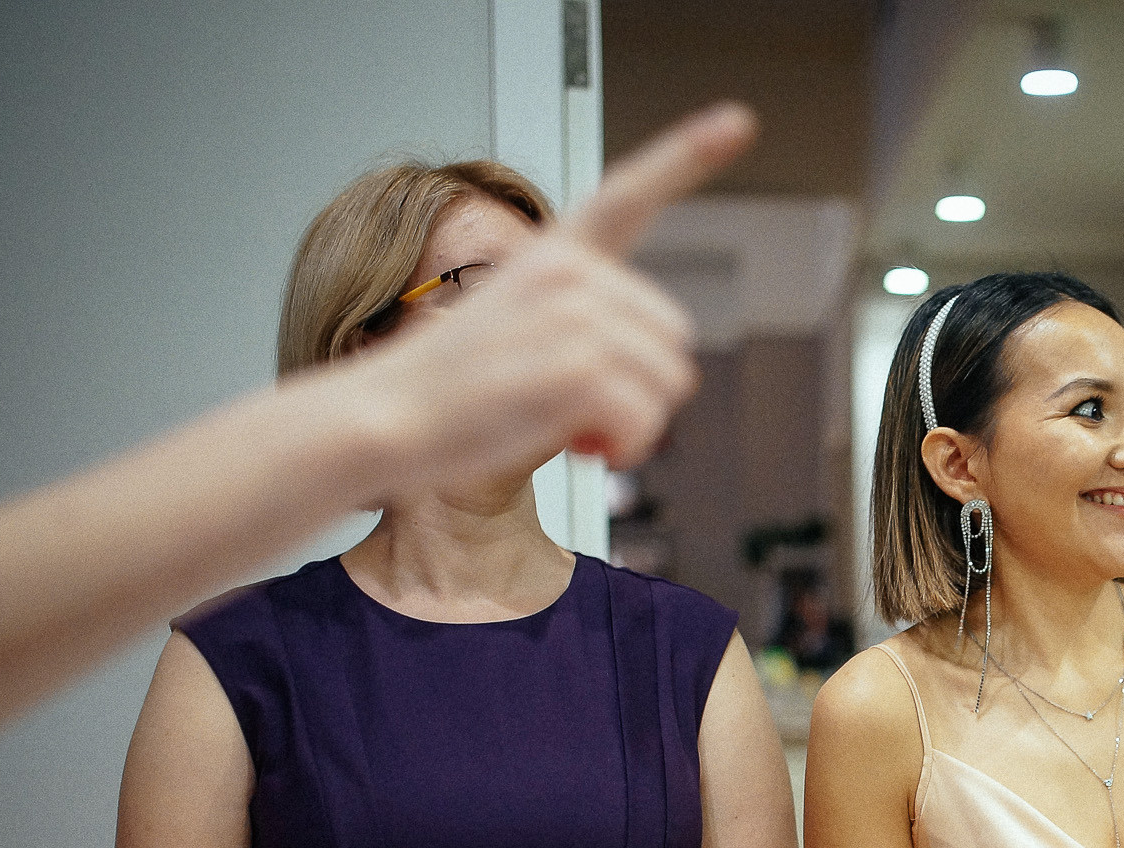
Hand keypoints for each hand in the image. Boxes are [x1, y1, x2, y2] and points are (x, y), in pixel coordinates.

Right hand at [354, 104, 757, 487]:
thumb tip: (656, 371)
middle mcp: (570, 273)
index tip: (737, 122)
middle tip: (585, 411)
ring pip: (668, 384)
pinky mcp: (577, 369)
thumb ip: (585, 327)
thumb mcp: (519, 330)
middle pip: (674, 337)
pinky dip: (622, 449)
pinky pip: (645, 421)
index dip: (689, 155)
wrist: (386, 419)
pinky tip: (579, 447)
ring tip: (573, 427)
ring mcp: (575, 316)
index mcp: (554, 255)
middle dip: (643, 387)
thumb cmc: (448, 389)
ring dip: (633, 425)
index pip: (628, 193)